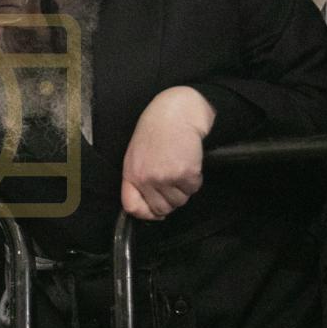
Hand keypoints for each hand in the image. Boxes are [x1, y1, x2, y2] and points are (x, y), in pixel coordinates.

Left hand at [121, 86, 213, 219]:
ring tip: (180, 166)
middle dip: (170, 199)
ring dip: (183, 189)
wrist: (175, 114)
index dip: (146, 213)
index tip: (155, 211)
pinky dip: (195, 179)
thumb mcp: (136, 155)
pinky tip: (189, 162)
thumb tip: (149, 207)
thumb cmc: (156, 131)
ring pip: (180, 201)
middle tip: (173, 181)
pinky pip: (193, 189)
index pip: (132, 207)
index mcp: (131, 174)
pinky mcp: (186, 173)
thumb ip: (139, 179)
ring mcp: (166, 178)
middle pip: (161, 209)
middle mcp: (146, 179)